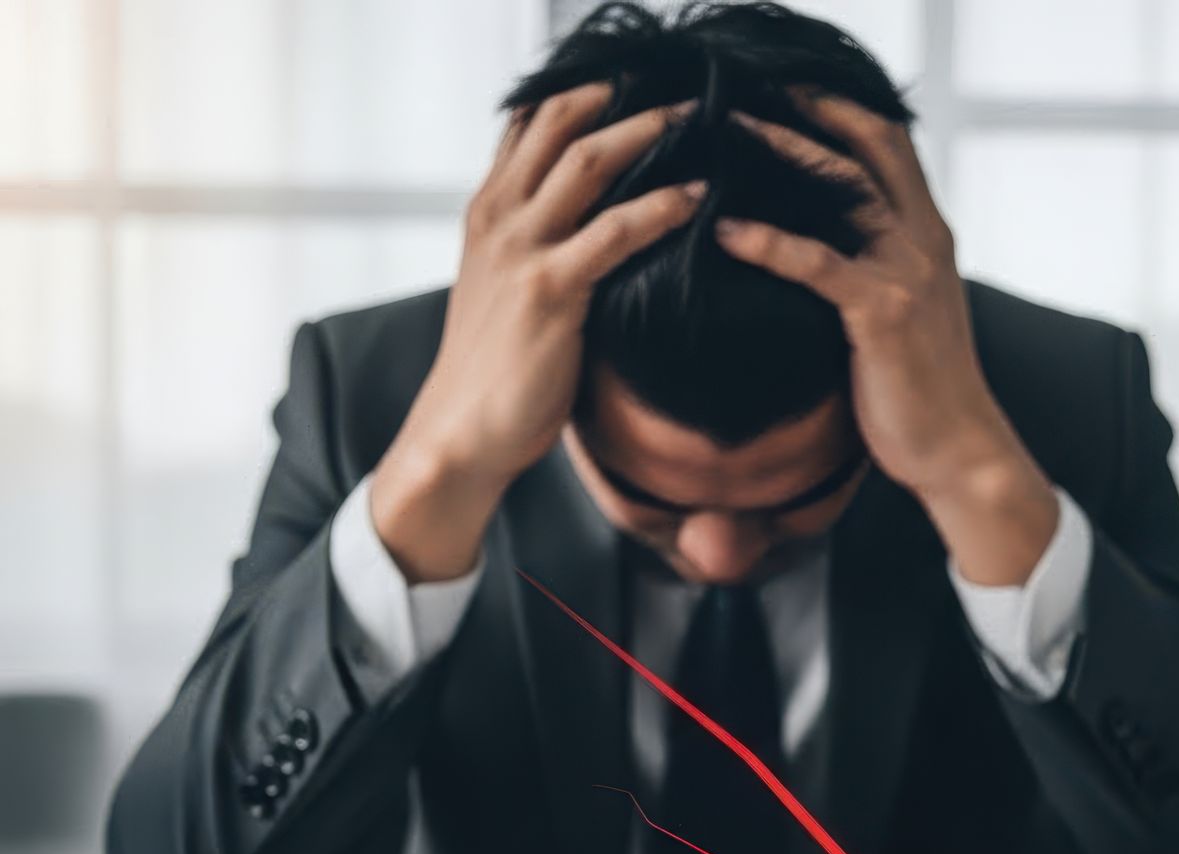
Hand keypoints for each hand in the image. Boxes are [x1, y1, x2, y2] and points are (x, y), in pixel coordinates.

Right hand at [371, 84, 703, 581]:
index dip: (583, 93)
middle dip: (622, 96)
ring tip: (702, 118)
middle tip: (681, 86)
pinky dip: (663, 206)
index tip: (636, 79)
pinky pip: (616, 231)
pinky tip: (701, 196)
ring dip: (650, 133)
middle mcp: (499, 217)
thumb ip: (538, 248)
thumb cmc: (494, 371)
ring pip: (588, 162)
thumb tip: (596, 230)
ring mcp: (521, 249)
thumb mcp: (506, 291)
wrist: (459, 432)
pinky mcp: (550, 290)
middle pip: (560, 123)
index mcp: (487, 211)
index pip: (531, 124)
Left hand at [714, 93, 1058, 585]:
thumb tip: (821, 249)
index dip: (839, 106)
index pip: (890, 142)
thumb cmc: (922, 390)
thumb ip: (876, 269)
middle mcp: (924, 238)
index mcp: (930, 233)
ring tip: (722, 136)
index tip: (783, 89)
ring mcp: (907, 271)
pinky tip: (725, 231)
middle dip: (807, 107)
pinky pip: (816, 262)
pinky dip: (767, 241)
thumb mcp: (906, 312)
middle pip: (868, 142)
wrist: (960, 451)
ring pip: (843, 184)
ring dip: (780, 151)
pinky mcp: (881, 311)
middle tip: (742, 91)